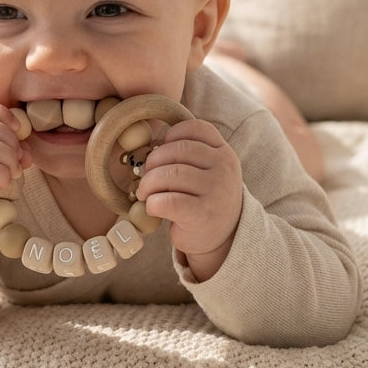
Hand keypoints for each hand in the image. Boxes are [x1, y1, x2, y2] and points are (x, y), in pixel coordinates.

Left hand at [135, 119, 241, 280]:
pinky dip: (152, 203)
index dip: (172, 135)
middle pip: (177, 151)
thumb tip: (150, 147)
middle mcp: (223, 168)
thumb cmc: (204, 199)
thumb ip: (187, 155)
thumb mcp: (207, 171)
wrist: (223, 238)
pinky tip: (153, 208)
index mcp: (223, 152)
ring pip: (170, 174)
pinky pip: (167, 201)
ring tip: (144, 193)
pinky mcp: (202, 214)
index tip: (161, 148)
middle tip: (144, 176)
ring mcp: (215, 191)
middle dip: (153, 162)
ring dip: (148, 184)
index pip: (196, 128)